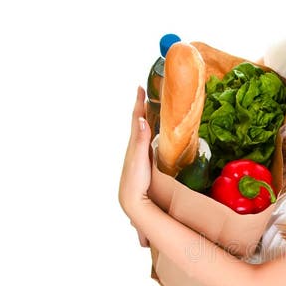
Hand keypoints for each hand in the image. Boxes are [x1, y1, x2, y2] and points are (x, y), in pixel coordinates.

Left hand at [119, 87, 152, 218]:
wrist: (131, 198)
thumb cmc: (135, 179)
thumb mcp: (139, 158)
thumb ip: (141, 140)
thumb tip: (142, 120)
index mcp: (135, 142)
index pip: (137, 117)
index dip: (139, 102)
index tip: (140, 87)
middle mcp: (135, 145)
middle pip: (139, 121)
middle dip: (142, 106)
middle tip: (146, 93)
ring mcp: (138, 153)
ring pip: (142, 130)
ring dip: (145, 118)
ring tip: (150, 108)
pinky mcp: (143, 160)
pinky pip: (146, 140)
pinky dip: (149, 132)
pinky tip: (153, 135)